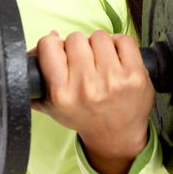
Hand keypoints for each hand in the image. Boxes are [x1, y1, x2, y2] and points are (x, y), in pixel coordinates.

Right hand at [29, 29, 154, 160]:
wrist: (115, 137)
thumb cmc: (83, 116)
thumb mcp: (51, 105)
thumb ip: (37, 76)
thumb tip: (47, 41)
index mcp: (61, 94)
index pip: (49, 45)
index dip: (53, 45)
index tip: (60, 53)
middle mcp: (86, 87)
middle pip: (75, 38)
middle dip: (78, 46)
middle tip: (83, 61)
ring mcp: (113, 80)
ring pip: (99, 36)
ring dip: (99, 45)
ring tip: (101, 60)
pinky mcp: (135, 75)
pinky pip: (124, 40)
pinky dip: (120, 45)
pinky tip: (117, 59)